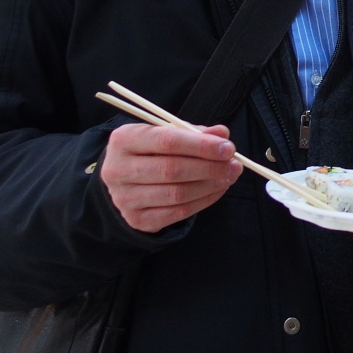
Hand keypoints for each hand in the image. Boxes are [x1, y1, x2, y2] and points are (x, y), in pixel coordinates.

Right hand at [100, 122, 241, 232]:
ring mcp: (125, 198)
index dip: (201, 145)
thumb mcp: (167, 133)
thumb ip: (194, 132)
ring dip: (210, 185)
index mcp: (124, 140)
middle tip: (234, 165)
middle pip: (171, 169)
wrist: (124, 181)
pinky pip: (178, 212)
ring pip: (177, 194)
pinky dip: (204, 200)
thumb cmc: (151, 151)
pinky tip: (217, 189)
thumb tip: (221, 134)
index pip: (167, 140)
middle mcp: (118, 170)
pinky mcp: (137, 220)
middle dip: (209, 167)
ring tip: (229, 176)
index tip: (228, 148)